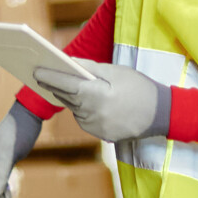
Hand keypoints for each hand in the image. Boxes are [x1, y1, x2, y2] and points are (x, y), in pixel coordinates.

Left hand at [34, 61, 169, 142]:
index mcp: (95, 96)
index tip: (36, 71)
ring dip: (72, 98)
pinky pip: (84, 119)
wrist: (160, 115)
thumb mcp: (116, 72)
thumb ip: (90, 68)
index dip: (49, 77)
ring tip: (72, 86)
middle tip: (42, 75)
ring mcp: (95, 127)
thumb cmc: (139, 88)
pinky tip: (92, 101)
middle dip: (56, 86)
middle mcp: (91, 114)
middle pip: (67, 97)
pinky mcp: (99, 135)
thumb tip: (70, 62)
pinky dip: (83, 109)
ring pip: (75, 109)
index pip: (65, 85)